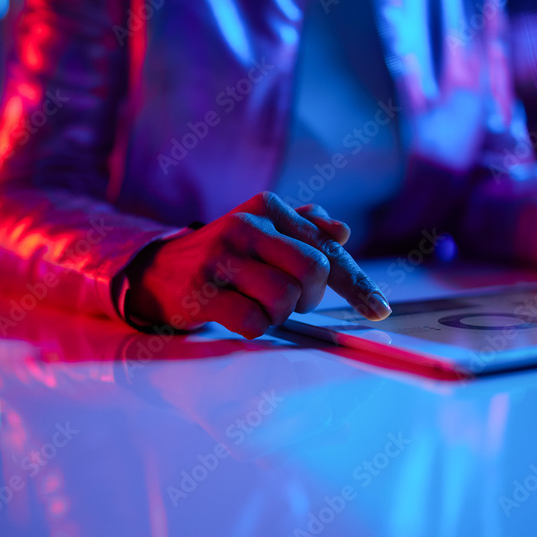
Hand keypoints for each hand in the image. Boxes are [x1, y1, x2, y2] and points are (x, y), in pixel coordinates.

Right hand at [124, 192, 390, 337]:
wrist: (157, 271)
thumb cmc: (222, 256)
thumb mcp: (261, 232)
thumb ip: (303, 229)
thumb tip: (341, 233)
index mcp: (267, 208)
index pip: (326, 247)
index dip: (357, 283)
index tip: (378, 310)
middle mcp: (245, 225)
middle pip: (313, 269)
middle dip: (310, 296)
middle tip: (292, 302)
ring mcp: (220, 258)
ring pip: (285, 297)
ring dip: (280, 314)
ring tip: (260, 306)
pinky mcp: (201, 292)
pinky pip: (252, 321)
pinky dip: (255, 328)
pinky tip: (240, 317)